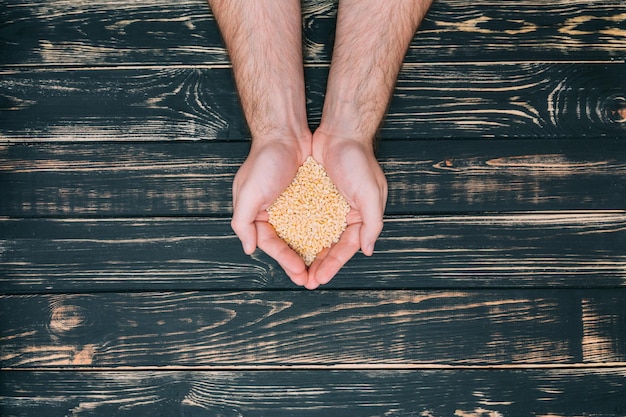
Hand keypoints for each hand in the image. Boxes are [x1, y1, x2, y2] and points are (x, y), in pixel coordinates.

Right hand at [231, 135, 311, 285]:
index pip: (271, 244)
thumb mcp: (247, 192)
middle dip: (300, 263)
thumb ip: (243, 222)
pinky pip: (317, 220)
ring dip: (313, 253)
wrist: (286, 133)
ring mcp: (293, 206)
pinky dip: (323, 233)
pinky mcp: (309, 197)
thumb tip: (249, 249)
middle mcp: (275, 213)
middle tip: (312, 280)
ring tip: (324, 269)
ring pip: (304, 235)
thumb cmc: (264, 160)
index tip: (299, 273)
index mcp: (257, 215)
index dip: (285, 260)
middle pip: (288, 244)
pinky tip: (332, 244)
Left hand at [306, 129, 387, 289]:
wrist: (339, 131)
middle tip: (305, 281)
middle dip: (318, 264)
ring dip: (306, 252)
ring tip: (296, 268)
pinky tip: (287, 243)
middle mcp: (344, 214)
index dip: (332, 265)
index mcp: (361, 216)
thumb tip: (367, 250)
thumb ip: (372, 223)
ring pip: (315, 235)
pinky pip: (304, 218)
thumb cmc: (358, 160)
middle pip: (329, 246)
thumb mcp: (370, 193)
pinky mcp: (313, 195)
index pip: (345, 248)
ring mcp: (328, 205)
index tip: (318, 279)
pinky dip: (297, 231)